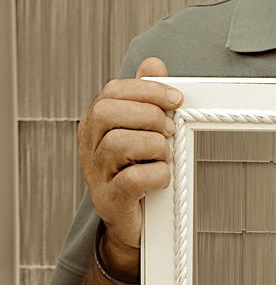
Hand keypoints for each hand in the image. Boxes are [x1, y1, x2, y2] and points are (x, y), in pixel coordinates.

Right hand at [77, 57, 180, 250]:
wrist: (133, 221)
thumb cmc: (139, 169)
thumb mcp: (142, 130)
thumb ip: (145, 97)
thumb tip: (153, 64)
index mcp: (96, 124)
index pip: (113, 91)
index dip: (147, 89)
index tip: (176, 99)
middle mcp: (90, 146)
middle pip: (108, 112)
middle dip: (148, 115)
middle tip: (170, 130)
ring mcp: (96, 174)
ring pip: (119, 143)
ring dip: (154, 146)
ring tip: (165, 155)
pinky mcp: (111, 200)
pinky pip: (132, 180)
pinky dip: (156, 175)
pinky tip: (163, 177)